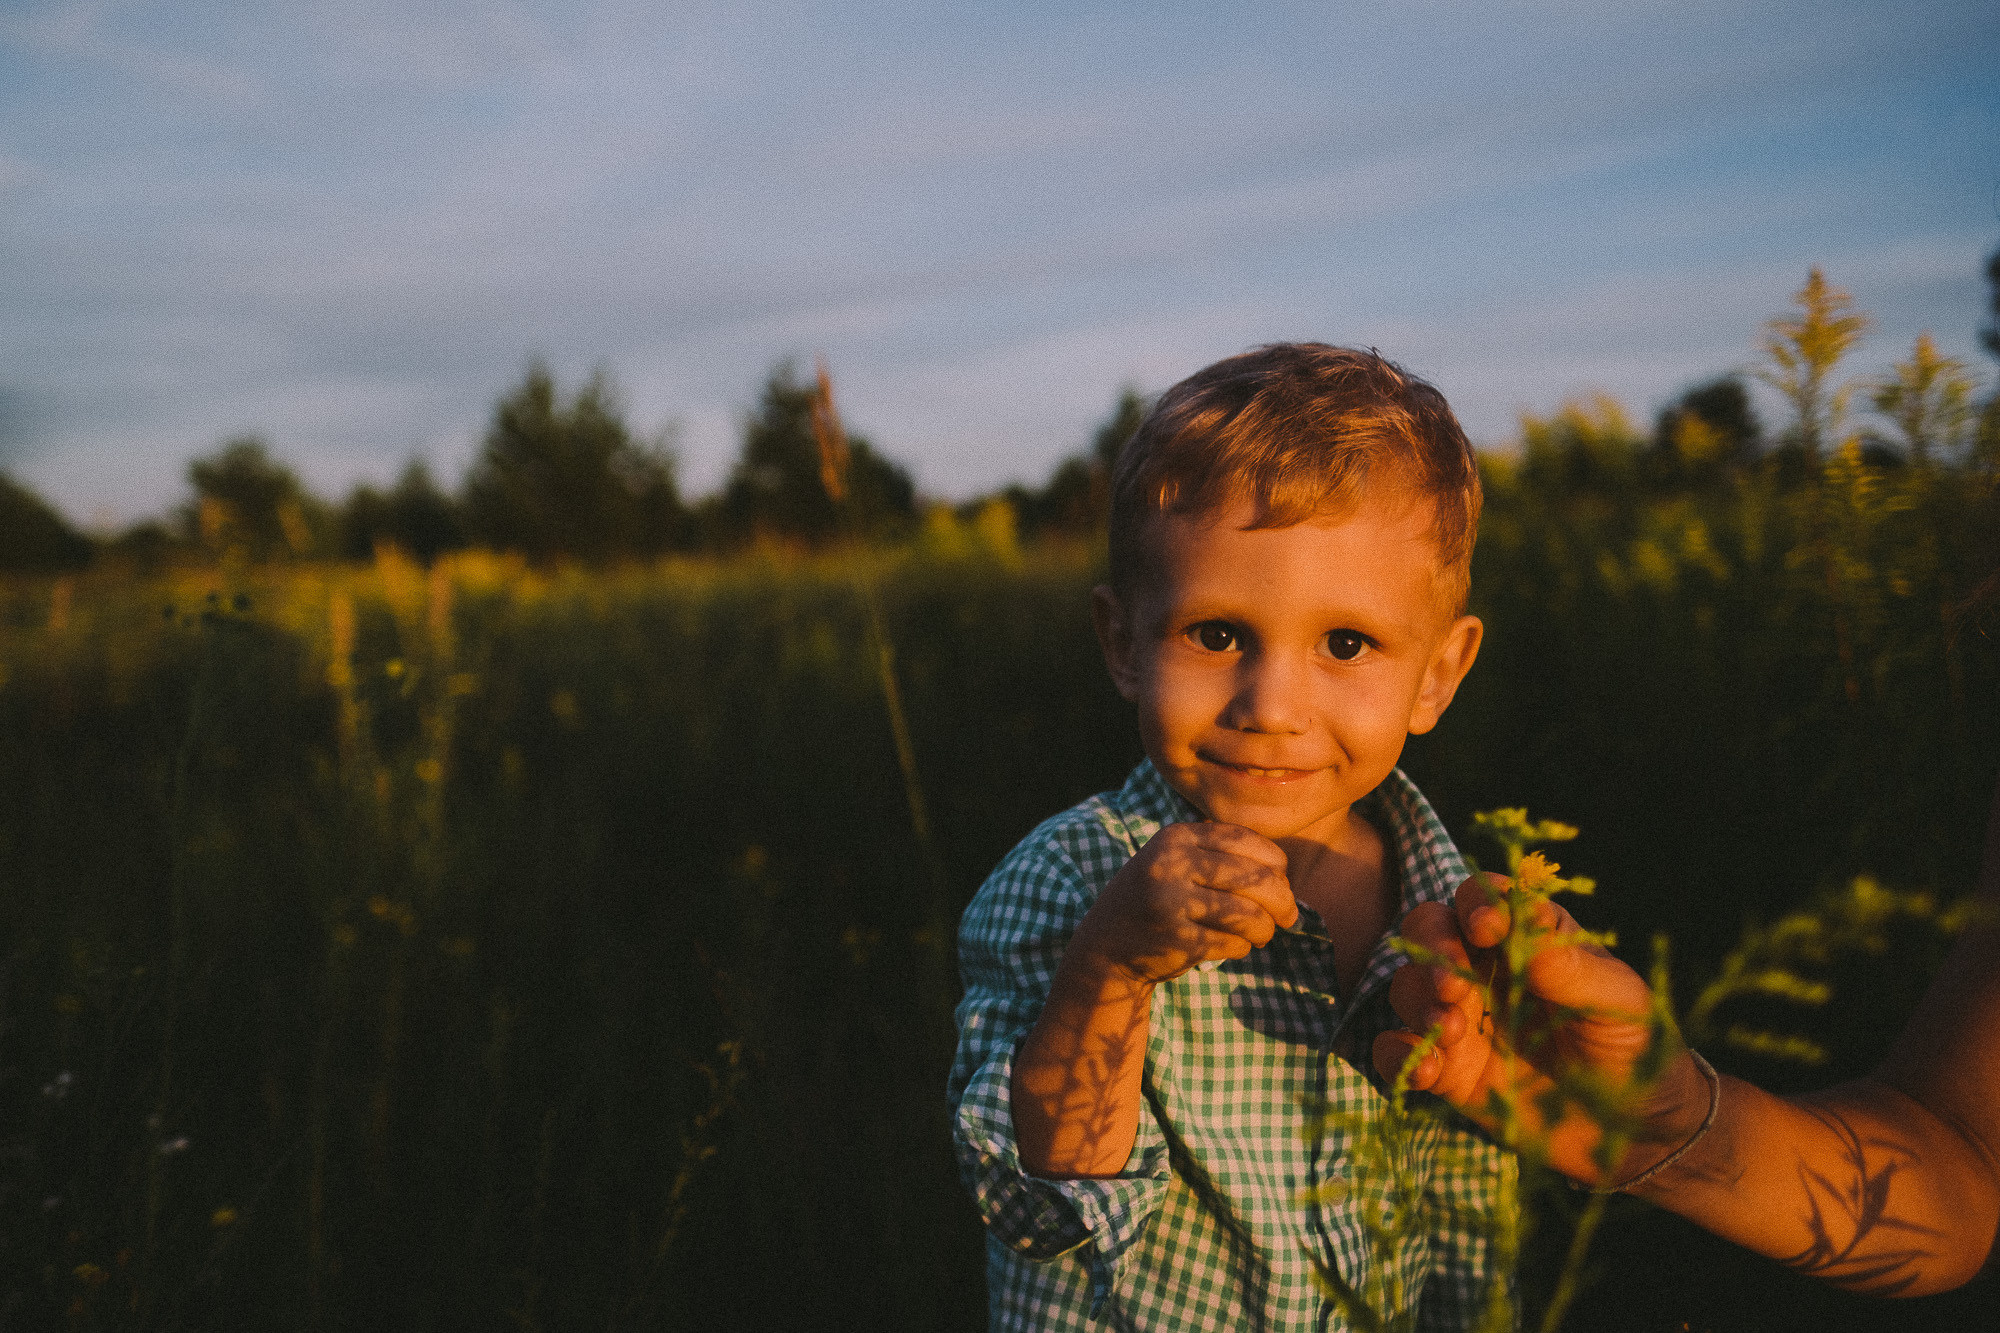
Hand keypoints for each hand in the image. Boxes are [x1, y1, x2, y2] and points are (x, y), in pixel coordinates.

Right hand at [1073, 822, 1297, 985]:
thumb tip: (1284, 872)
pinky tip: (1235, 946)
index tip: (1282, 880)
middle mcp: (1171, 863)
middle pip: (1255, 877)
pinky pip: (1233, 942)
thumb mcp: (1175, 862)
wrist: (1106, 945)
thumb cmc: (1157, 900)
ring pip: (1249, 914)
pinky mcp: (1176, 939)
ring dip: (1266, 930)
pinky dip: (1243, 947)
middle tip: (1289, 917)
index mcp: (1176, 837)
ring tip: (1263, 935)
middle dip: (1282, 900)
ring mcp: (1171, 901)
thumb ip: (1219, 855)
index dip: (1275, 862)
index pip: (1245, 840)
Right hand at [1370, 872, 1695, 1181]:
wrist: (1640, 1133)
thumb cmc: (1637, 1049)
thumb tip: (1522, 922)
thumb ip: (1569, 967)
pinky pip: (1398, 1052)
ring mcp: (1463, 1021)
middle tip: (1453, 985)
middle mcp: (1486, 972)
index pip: (1484, 899)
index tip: (1487, 928)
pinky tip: (1425, 1071)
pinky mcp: (1449, 1073)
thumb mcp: (1619, 1002)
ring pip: (1407, 986)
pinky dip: (1397, 1055)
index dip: (1476, 903)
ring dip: (1417, 1001)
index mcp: (1528, 941)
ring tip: (1453, 1032)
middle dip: (1432, 948)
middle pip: (1429, 931)